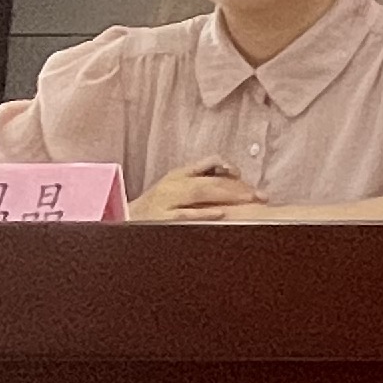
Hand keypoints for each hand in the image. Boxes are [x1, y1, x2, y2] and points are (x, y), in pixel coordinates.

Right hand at [130, 161, 256, 222]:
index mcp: (178, 174)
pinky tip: (222, 214)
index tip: (245, 177)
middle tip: (260, 195)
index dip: (229, 166)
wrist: (122, 220)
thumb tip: (230, 172)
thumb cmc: (155, 205)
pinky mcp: (160, 219)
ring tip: (248, 200)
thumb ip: (199, 178)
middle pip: (210, 180)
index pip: (209, 161)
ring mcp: (166, 201)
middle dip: (238, 187)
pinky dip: (204, 213)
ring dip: (227, 196)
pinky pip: (184, 215)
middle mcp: (173, 184)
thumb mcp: (175, 186)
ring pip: (200, 193)